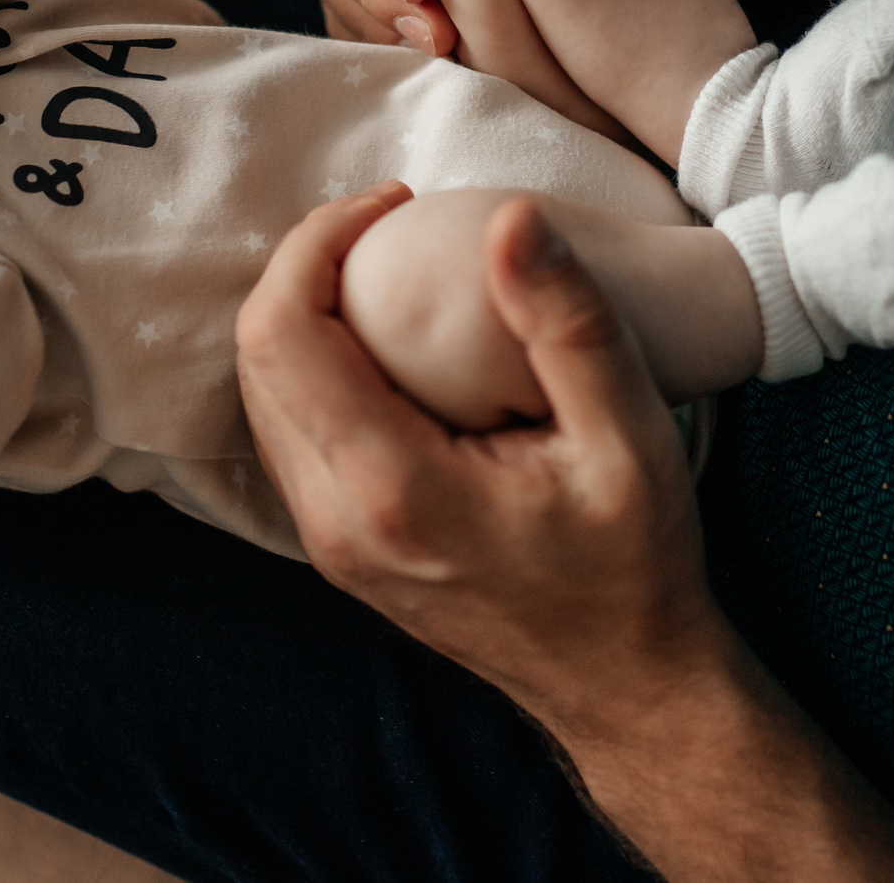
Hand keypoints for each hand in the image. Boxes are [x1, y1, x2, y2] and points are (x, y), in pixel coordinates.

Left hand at [236, 184, 729, 729]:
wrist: (625, 688)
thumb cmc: (636, 565)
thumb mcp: (628, 436)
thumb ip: (568, 322)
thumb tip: (507, 218)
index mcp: (392, 489)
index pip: (284, 335)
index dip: (315, 243)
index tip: (391, 204)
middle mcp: (338, 521)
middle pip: (257, 358)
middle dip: (306, 266)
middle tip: (389, 223)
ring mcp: (331, 545)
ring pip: (264, 398)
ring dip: (307, 315)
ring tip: (390, 268)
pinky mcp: (342, 551)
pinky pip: (294, 435)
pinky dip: (320, 367)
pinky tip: (393, 343)